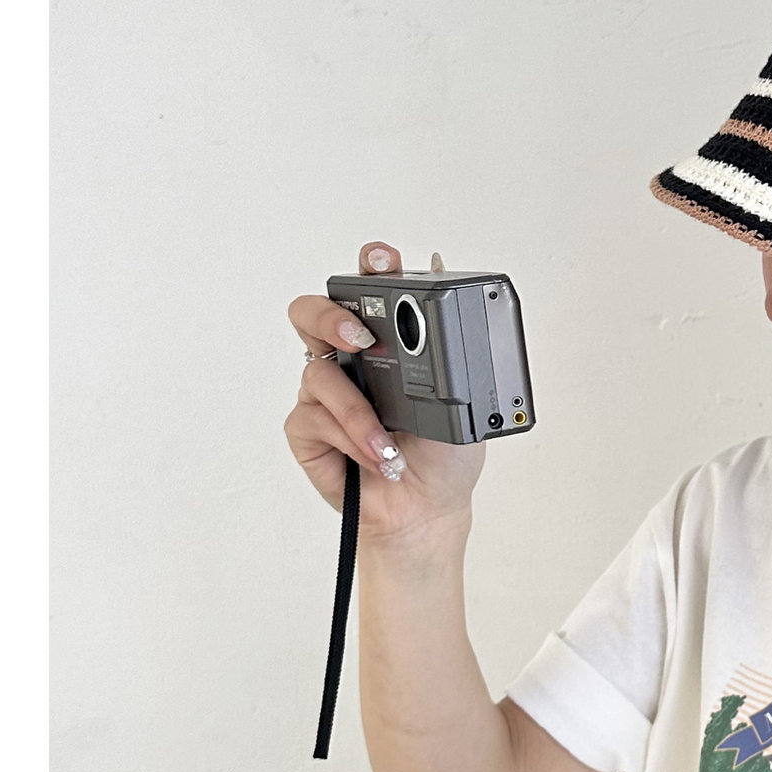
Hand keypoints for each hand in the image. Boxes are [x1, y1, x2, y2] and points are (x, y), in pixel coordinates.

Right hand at [283, 271, 483, 544]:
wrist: (428, 510)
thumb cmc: (445, 457)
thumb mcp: (464, 403)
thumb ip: (453, 355)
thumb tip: (455, 315)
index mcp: (389, 345)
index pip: (370, 290)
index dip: (369, 266)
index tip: (381, 261)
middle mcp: (350, 360)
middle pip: (314, 312)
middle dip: (330, 315)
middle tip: (360, 337)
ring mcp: (325, 393)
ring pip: (318, 373)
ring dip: (359, 411)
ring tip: (390, 441)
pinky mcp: (307, 429)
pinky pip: (313, 418)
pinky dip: (350, 439)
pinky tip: (377, 458)